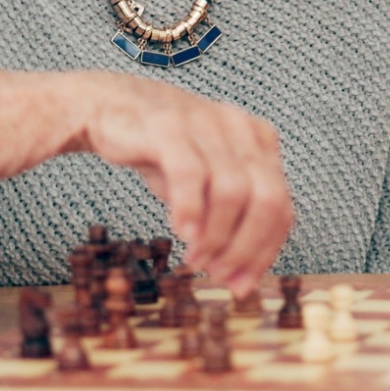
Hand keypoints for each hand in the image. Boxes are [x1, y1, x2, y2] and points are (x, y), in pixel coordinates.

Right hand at [0, 68, 293, 296]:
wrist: (107, 106)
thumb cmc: (163, 152)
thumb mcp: (207, 185)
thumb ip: (231, 220)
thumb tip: (241, 278)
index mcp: (259, 140)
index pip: (281, 204)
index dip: (265, 251)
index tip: (241, 284)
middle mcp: (239, 127)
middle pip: (267, 199)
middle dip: (247, 248)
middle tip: (219, 276)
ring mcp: (205, 123)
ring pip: (233, 191)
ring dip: (217, 237)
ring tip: (194, 260)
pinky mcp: (169, 126)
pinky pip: (191, 173)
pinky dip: (191, 210)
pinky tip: (180, 233)